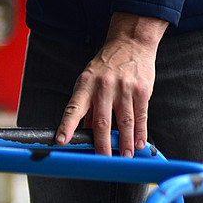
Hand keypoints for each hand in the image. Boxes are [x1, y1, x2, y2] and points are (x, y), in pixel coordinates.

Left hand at [54, 13, 167, 156]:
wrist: (130, 43)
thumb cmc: (104, 67)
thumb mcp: (87, 82)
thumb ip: (86, 107)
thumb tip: (82, 133)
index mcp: (84, 86)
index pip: (73, 109)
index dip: (66, 126)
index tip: (61, 140)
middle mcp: (103, 87)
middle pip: (101, 120)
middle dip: (102, 143)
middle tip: (103, 159)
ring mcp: (124, 88)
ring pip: (124, 121)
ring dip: (125, 141)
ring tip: (125, 156)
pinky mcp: (142, 89)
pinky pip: (141, 115)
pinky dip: (140, 131)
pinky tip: (140, 142)